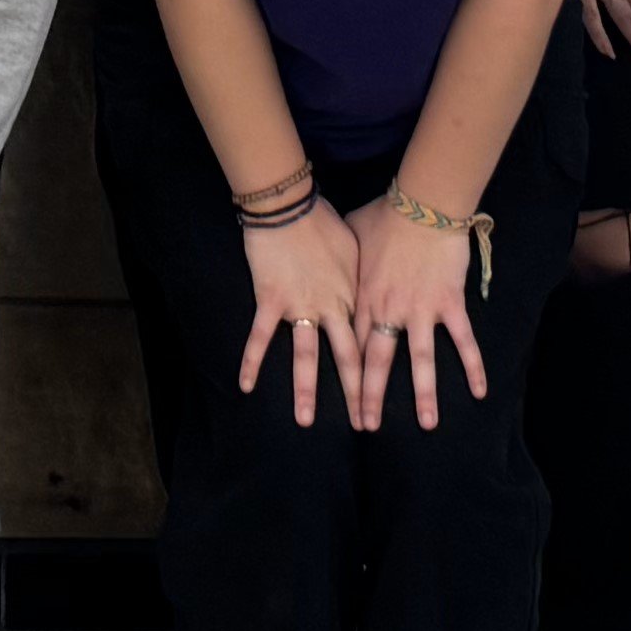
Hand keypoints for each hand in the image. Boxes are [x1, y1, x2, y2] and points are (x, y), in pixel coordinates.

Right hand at [233, 196, 362, 429]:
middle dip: (356, 394)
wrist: (290, 204)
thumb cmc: (325, 219)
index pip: (370, 342)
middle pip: (347, 358)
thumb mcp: (355, 245)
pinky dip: (252, 361)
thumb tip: (372, 281)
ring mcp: (301, 306)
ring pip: (306, 357)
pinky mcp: (271, 300)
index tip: (384, 396)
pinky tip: (246, 386)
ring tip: (304, 421)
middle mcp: (332, 307)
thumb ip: (361, 272)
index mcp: (355, 295)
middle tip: (364, 426)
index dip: (378, 372)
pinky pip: (261, 336)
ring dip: (306, 390)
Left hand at [350, 199, 488, 433]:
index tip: (341, 401)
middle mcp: (389, 311)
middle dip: (371, 398)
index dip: (346, 377)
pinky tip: (480, 392)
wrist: (421, 205)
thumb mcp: (351, 235)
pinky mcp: (449, 304)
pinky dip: (472, 366)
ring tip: (428, 424)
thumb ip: (343, 257)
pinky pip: (463, 340)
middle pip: (378, 362)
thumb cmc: (384, 215)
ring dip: (423, 394)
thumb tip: (331, 257)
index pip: (350, 346)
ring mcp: (421, 310)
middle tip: (368, 427)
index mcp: (363, 298)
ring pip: (420, 361)